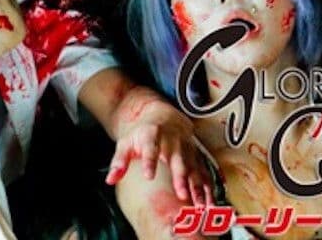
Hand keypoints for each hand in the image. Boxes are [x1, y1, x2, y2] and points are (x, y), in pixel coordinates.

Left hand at [107, 88, 211, 205]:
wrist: (164, 116)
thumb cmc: (143, 133)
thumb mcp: (127, 142)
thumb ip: (119, 161)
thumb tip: (110, 180)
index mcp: (152, 135)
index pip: (151, 148)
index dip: (150, 161)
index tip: (148, 175)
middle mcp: (173, 142)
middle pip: (178, 160)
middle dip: (181, 178)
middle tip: (182, 194)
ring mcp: (188, 149)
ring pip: (195, 169)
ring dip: (199, 187)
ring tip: (200, 205)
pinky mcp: (197, 157)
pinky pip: (205, 173)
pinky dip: (209, 189)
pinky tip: (210, 203)